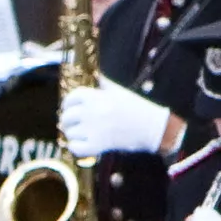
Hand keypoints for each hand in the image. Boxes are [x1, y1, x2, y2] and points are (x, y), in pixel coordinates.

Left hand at [58, 79, 172, 159]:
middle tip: (73, 124)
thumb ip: (104, 83)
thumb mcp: (119, 91)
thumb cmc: (138, 108)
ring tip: (81, 135)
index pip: (71, 98)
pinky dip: (76, 147)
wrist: (154, 127)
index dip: (68, 103)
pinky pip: (76, 147)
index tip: (69, 108)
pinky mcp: (98, 145)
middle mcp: (91, 112)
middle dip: (68, 121)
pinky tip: (83, 144)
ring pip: (69, 132)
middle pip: (67, 116)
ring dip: (73, 134)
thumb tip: (95, 73)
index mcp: (95, 97)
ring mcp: (93, 129)